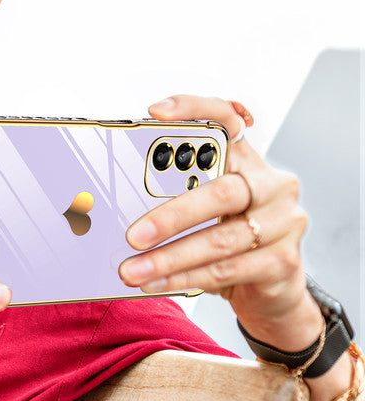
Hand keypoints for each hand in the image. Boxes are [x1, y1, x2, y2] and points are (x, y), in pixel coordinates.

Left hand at [118, 95, 320, 345]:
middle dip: (171, 216)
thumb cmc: (227, 242)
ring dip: (169, 258)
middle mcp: (272, 185)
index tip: (155, 112)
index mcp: (248, 161)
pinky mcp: (284, 261)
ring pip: (220, 240)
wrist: (272, 291)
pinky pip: (226, 270)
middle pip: (222, 191)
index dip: (195, 110)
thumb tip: (115, 209)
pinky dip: (185, 278)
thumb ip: (176, 198)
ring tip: (132, 270)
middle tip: (132, 235)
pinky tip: (157, 283)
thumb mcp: (206, 214)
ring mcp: (284, 223)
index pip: (228, 120)